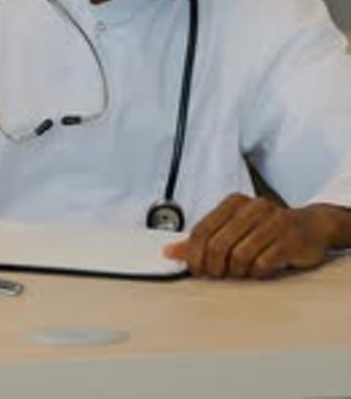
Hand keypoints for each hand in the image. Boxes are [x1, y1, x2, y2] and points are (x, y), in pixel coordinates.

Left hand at [164, 193, 332, 278]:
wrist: (310, 226)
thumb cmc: (266, 229)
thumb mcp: (232, 229)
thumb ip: (202, 240)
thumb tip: (168, 253)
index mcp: (234, 202)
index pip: (202, 230)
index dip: (194, 255)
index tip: (196, 270)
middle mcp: (252, 207)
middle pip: (218, 245)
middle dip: (214, 267)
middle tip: (218, 275)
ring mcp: (273, 221)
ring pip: (239, 256)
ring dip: (237, 271)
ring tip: (241, 271)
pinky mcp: (289, 239)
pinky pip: (262, 264)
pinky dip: (256, 273)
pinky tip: (259, 270)